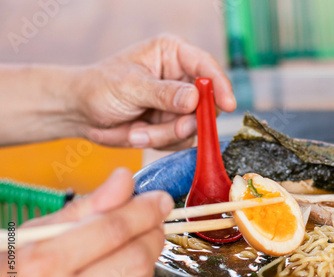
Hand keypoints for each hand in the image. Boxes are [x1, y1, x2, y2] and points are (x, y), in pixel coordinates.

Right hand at [0, 168, 171, 276]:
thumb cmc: (12, 274)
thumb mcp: (36, 233)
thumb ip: (86, 207)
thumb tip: (124, 180)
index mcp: (43, 264)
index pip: (113, 230)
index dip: (145, 210)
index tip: (159, 199)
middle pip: (136, 259)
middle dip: (153, 233)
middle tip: (152, 219)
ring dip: (148, 257)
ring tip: (135, 242)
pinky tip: (121, 269)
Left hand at [72, 34, 235, 149]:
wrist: (81, 113)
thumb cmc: (101, 87)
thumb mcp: (131, 86)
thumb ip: (164, 93)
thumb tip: (195, 99)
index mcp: (173, 54)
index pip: (206, 66)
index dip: (220, 85)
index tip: (228, 104)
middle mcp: (181, 78)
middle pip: (208, 101)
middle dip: (191, 119)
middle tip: (176, 127)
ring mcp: (178, 105)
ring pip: (194, 125)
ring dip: (168, 133)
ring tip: (140, 130)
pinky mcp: (173, 125)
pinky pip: (181, 140)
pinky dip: (160, 142)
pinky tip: (139, 133)